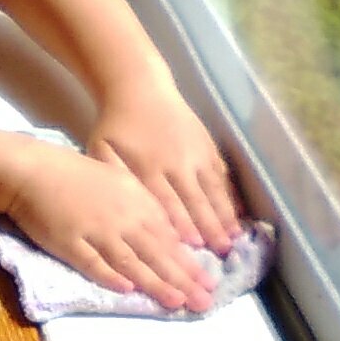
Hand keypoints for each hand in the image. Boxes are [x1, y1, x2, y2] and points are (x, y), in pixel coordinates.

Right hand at [7, 138, 217, 312]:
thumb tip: (169, 236)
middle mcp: (122, 217)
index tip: (208, 283)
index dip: (189, 263)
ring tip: (176, 302)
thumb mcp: (121, 182)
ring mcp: (96, 231)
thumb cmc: (79, 175)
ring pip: (131, 261)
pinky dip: (110, 276)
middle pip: (157, 253)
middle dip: (183, 280)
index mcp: (137, 201)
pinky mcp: (70, 242)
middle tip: (204, 302)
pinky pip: (93, 262)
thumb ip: (144, 209)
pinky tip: (127, 291)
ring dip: (155, 283)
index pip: (170, 238)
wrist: (35, 170)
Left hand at [89, 86, 240, 255]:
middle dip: (209, 228)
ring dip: (223, 216)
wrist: (139, 88)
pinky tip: (237, 215)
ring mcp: (195, 154)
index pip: (167, 202)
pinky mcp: (207, 147)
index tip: (194, 247)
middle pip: (194, 200)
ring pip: (212, 190)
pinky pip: (222, 175)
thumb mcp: (101, 150)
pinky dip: (230, 196)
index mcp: (148, 167)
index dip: (181, 224)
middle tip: (221, 253)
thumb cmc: (116, 126)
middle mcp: (176, 163)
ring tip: (232, 239)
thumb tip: (125, 210)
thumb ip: (113, 179)